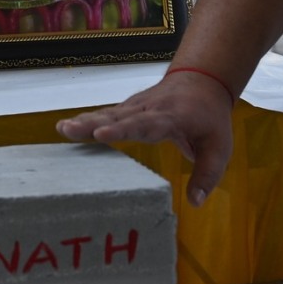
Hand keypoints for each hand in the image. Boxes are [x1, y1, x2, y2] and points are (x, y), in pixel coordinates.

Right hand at [55, 70, 235, 205]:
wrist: (202, 80)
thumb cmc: (210, 117)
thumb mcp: (220, 147)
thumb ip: (207, 174)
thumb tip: (195, 203)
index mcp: (171, 117)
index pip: (145, 124)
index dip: (122, 130)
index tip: (101, 135)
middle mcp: (149, 109)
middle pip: (118, 117)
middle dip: (92, 124)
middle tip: (68, 130)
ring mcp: (136, 106)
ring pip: (108, 114)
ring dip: (85, 121)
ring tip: (62, 128)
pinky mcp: (128, 108)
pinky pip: (107, 114)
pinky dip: (88, 120)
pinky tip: (67, 127)